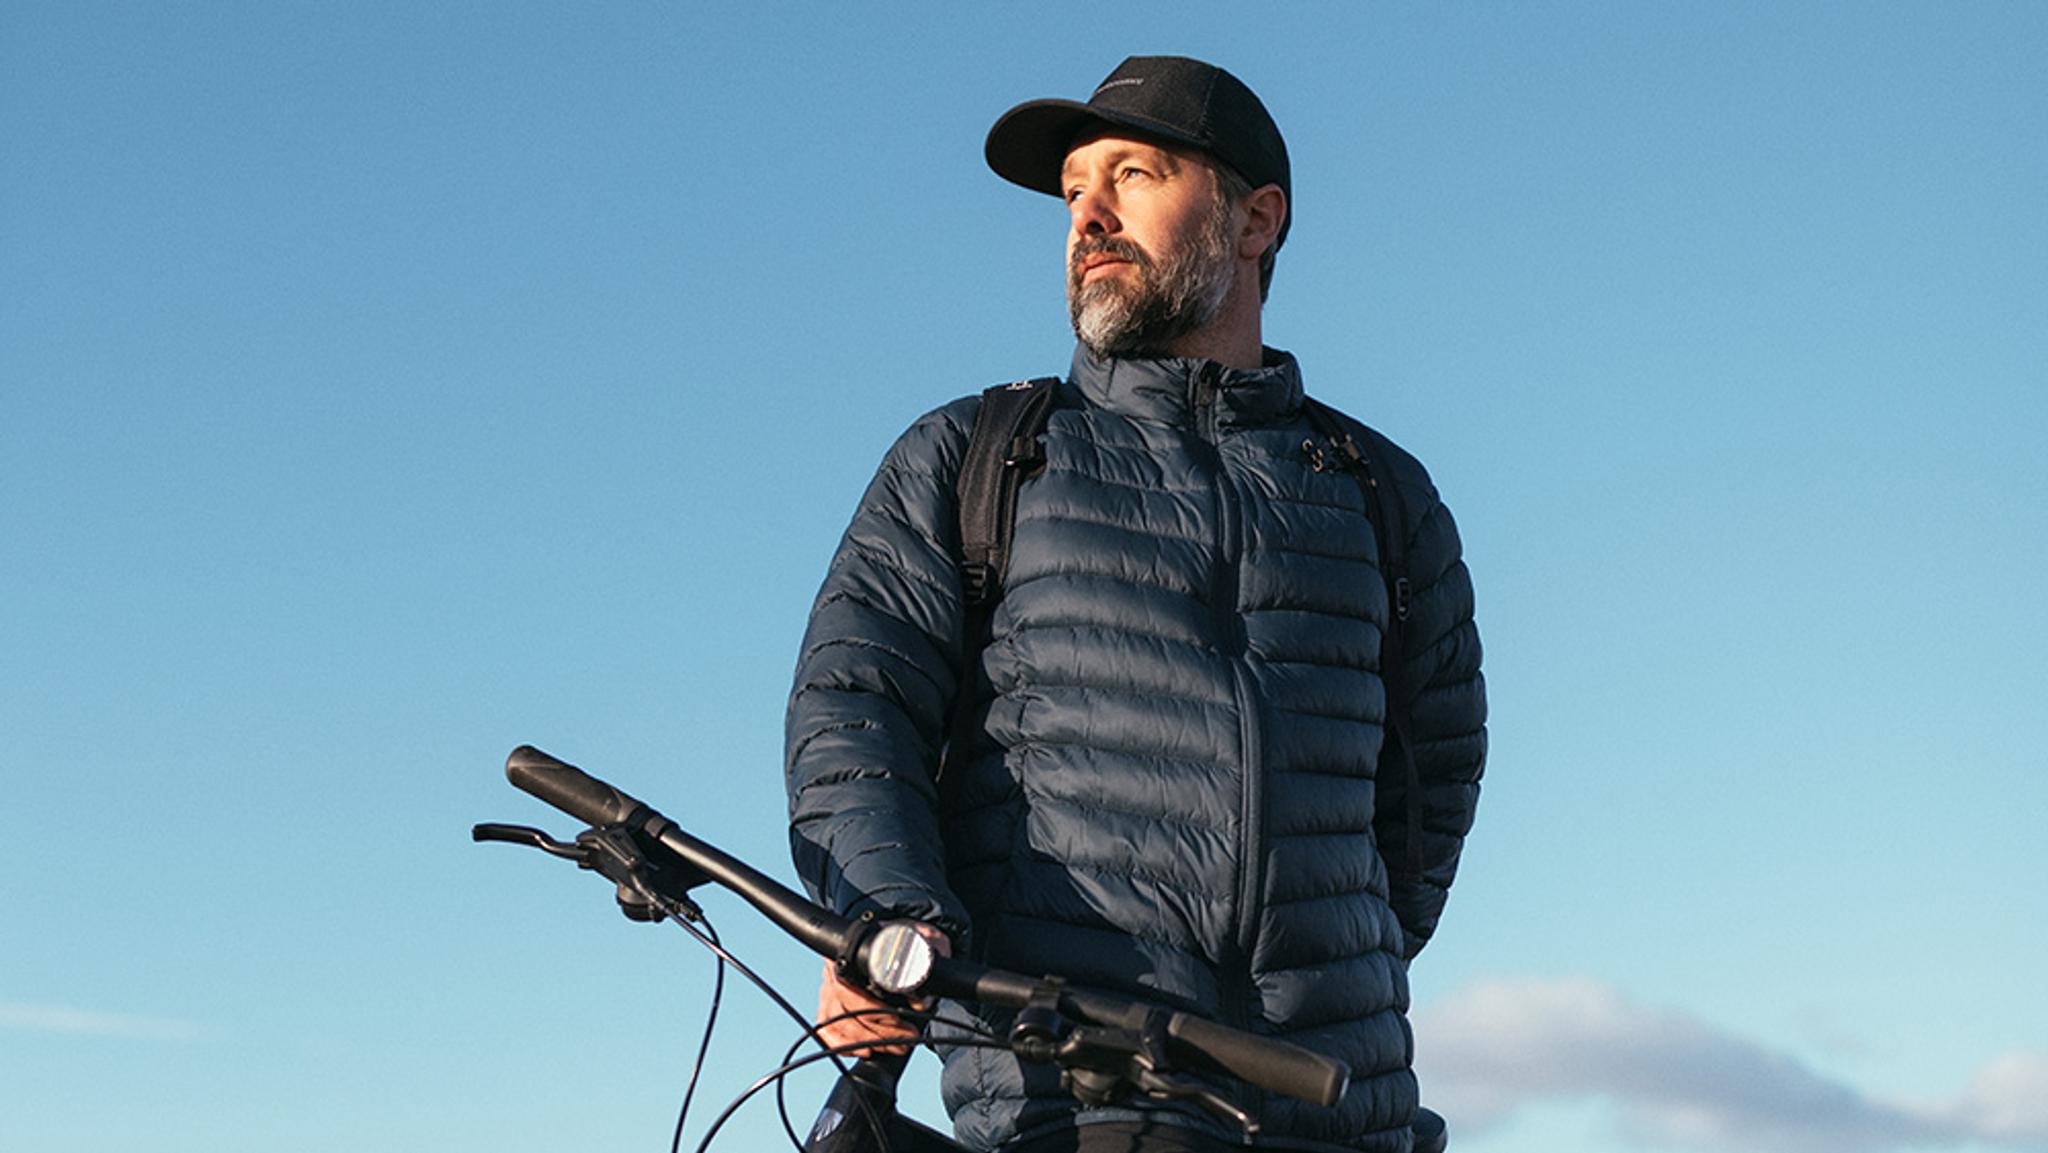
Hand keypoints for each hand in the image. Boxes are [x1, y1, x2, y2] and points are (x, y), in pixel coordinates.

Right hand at [813, 922, 950, 1056]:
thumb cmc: (910, 937)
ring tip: (896, 1046)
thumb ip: (928, 959)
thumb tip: (920, 1001)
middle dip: (878, 1032)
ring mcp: (829, 986)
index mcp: (853, 951)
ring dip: (866, 1042)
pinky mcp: (829, 1001)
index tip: (900, 1021)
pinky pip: (826, 1029)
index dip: (875, 1011)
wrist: (899, 936)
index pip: (850, 988)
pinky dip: (842, 1044)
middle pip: (843, 1011)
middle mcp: (835, 968)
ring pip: (835, 1023)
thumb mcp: (926, 938)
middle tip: (907, 1039)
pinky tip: (864, 1050)